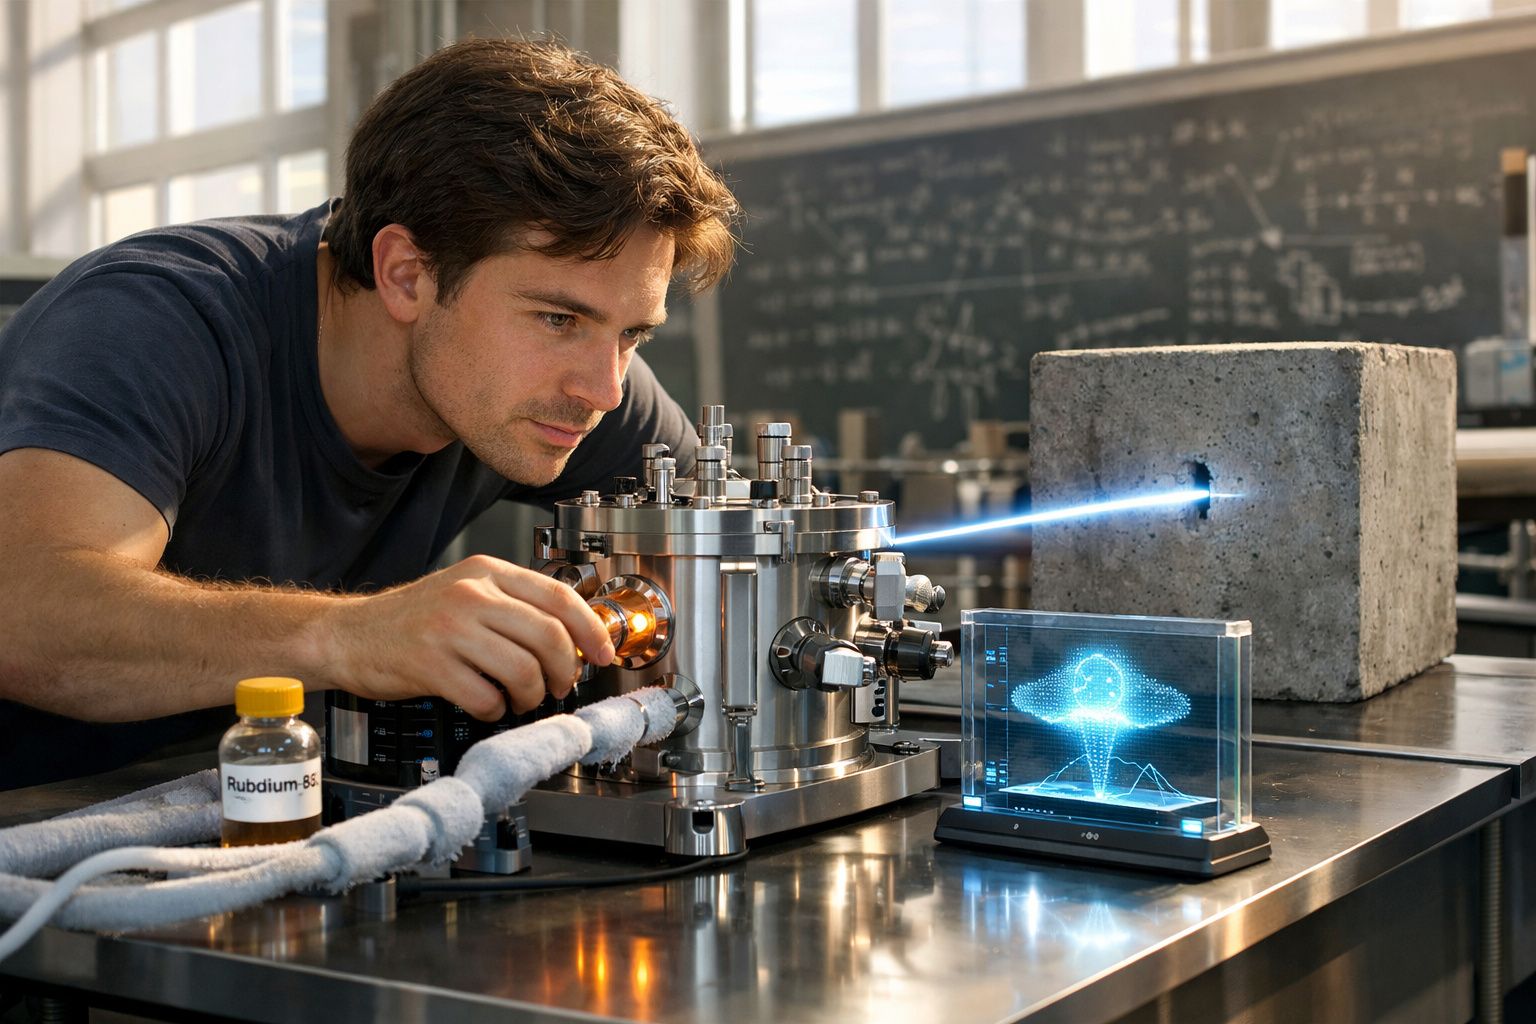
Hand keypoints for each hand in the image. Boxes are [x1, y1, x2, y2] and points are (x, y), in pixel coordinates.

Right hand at [320, 555, 615, 718]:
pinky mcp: (431, 665)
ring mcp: (450, 629)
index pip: (559, 597)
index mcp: (487, 572)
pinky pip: (486, 696)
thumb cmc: (412, 619)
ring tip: (520, 698)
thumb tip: (574, 636)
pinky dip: (495, 709)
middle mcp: (471, 594)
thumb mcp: (466, 591)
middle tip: (561, 686)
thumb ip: (514, 605)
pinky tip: (486, 703)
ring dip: (531, 695)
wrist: (348, 635)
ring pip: (523, 670)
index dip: (591, 630)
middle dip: (565, 670)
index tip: (603, 654)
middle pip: (549, 636)